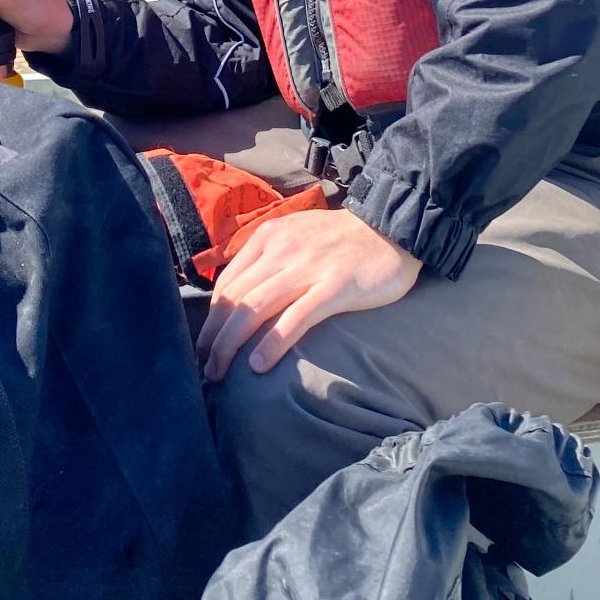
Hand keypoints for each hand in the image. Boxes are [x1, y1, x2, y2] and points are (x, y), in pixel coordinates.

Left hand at [196, 208, 421, 382]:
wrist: (392, 227)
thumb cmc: (341, 239)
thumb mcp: (295, 234)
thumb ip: (269, 258)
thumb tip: (241, 296)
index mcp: (269, 237)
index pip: (228, 284)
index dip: (213, 319)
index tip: (207, 346)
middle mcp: (282, 250)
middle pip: (236, 299)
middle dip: (214, 337)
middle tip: (207, 369)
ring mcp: (309, 267)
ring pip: (256, 309)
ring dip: (231, 345)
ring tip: (220, 373)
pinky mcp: (335, 286)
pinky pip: (296, 317)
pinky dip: (273, 343)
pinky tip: (259, 365)